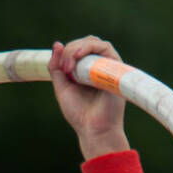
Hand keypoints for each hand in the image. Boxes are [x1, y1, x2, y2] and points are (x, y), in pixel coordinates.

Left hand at [49, 36, 127, 158]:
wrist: (94, 130)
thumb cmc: (79, 114)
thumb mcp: (62, 88)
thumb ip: (56, 68)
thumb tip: (56, 44)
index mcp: (85, 71)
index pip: (76, 49)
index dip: (66, 52)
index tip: (59, 68)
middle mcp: (98, 67)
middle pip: (85, 43)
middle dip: (71, 49)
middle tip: (65, 67)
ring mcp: (108, 67)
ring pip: (95, 43)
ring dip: (79, 47)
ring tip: (70, 62)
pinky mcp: (116, 68)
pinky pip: (106, 48)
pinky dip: (90, 48)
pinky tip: (79, 56)